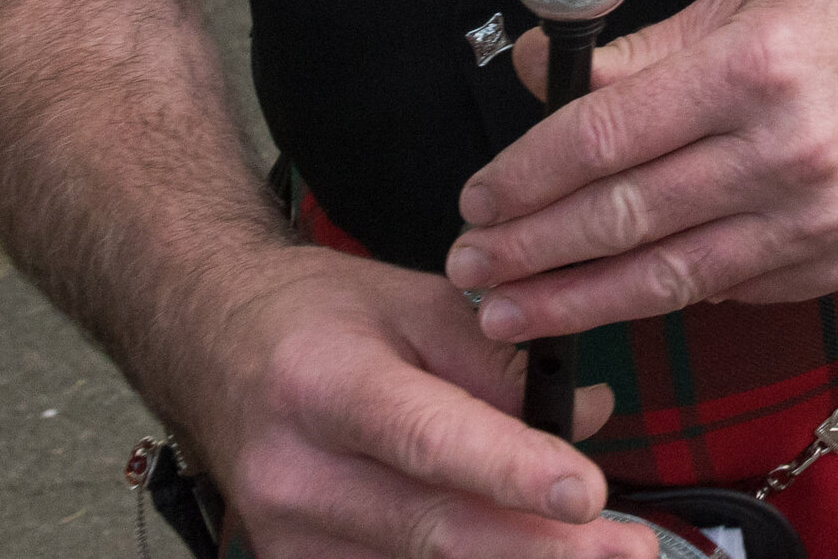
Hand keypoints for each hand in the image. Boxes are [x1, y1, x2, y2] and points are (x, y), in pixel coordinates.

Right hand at [177, 241, 648, 558]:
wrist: (206, 342)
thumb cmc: (317, 317)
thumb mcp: (415, 304)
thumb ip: (503, 362)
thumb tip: (595, 417)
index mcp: (322, 384)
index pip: (428, 439)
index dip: (511, 471)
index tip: (587, 495)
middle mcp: (293, 472)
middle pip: (430, 529)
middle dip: (540, 549)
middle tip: (631, 550)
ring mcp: (284, 534)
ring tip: (601, 557)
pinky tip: (524, 554)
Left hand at [446, 0, 837, 341]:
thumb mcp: (737, 4)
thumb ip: (633, 54)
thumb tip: (531, 73)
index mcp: (752, 69)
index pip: (605, 137)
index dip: (527, 176)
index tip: (478, 197)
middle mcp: (786, 150)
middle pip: (625, 215)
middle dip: (531, 249)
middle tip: (471, 267)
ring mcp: (815, 218)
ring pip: (667, 276)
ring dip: (574, 300)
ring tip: (509, 315)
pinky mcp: (833, 263)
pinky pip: (724, 290)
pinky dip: (660, 296)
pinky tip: (608, 299)